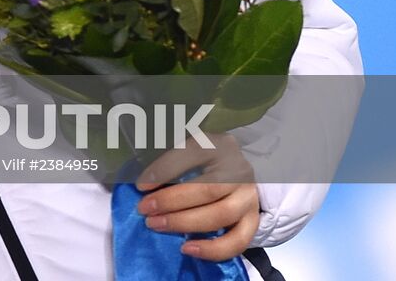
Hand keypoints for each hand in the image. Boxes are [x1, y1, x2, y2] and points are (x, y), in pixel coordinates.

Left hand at [135, 131, 260, 260]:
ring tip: (156, 225)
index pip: (191, 154)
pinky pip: (237, 241)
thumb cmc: (205, 160)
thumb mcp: (189, 149)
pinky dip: (212, 249)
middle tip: (144, 208)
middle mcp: (238, 171)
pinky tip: (187, 248)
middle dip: (170, 201)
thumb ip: (169, 158)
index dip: (164, 170)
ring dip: (184, 223)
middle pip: (206, 189)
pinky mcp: (253, 220)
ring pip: (220, 215)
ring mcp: (248, 197)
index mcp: (219, 146)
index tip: (141, 185)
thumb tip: (143, 179)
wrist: (239, 173)